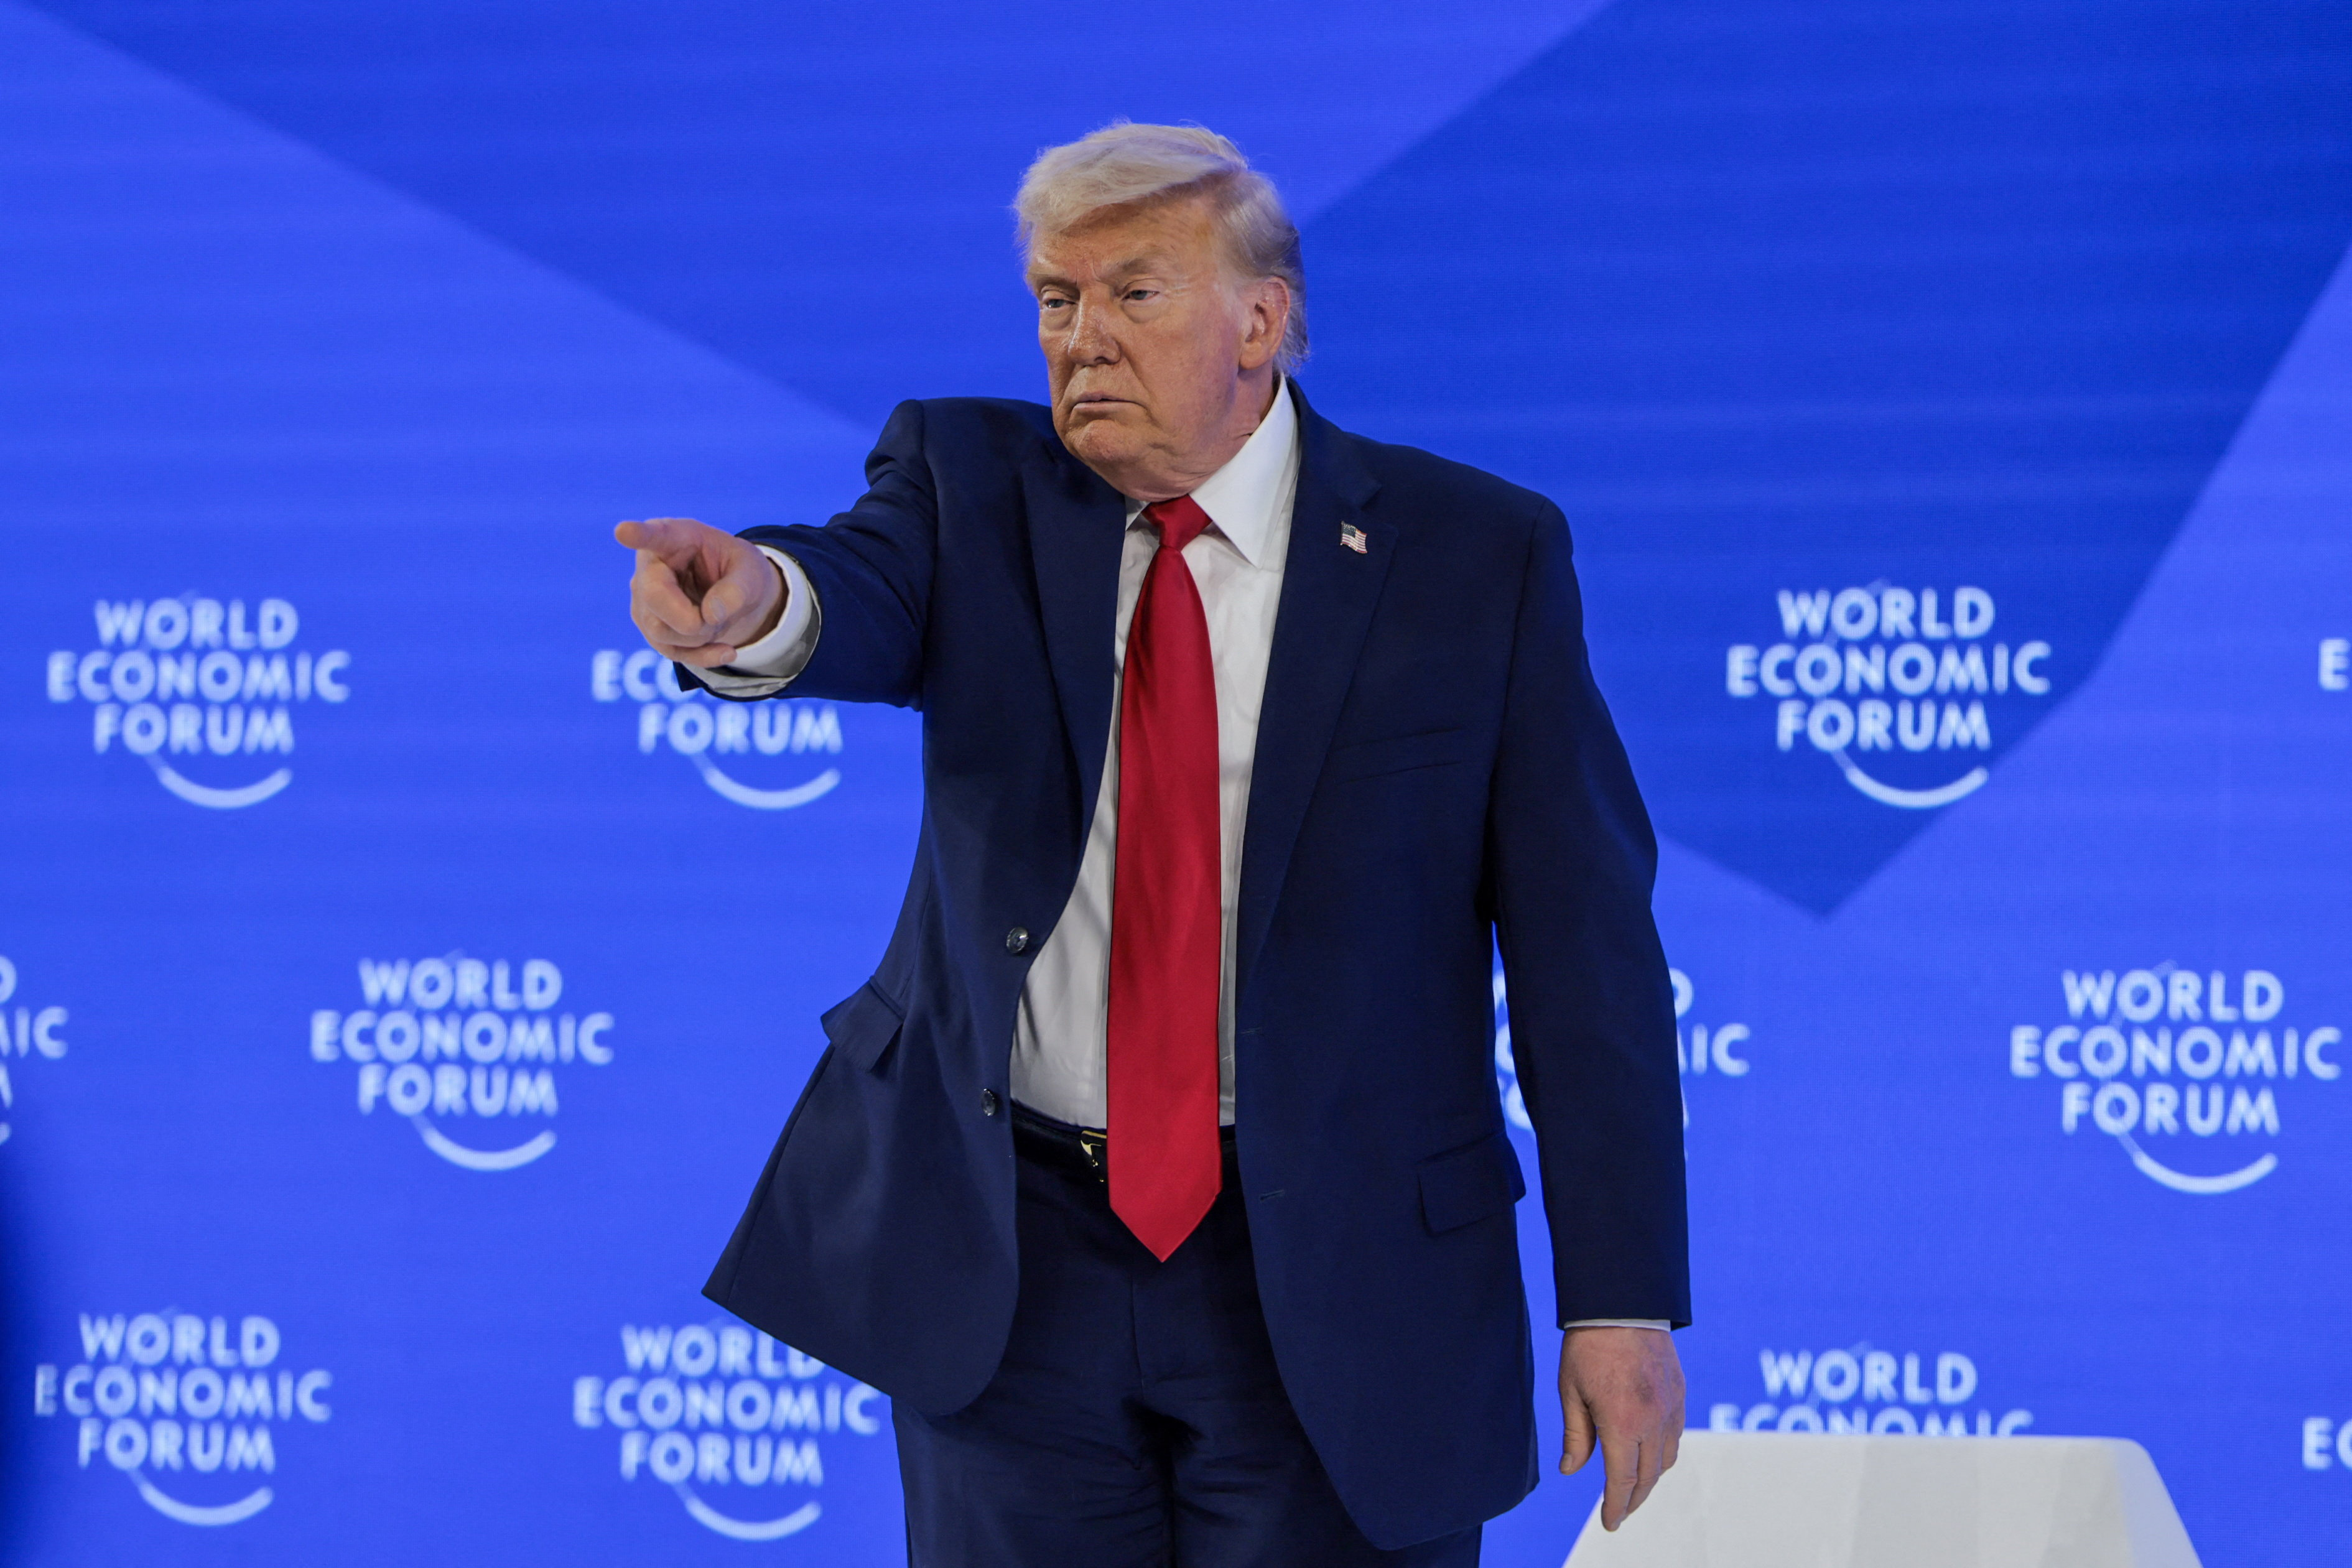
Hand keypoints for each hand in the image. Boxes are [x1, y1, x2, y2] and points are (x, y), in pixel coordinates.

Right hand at [615, 517, 785, 667]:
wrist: (735, 594)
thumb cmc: (738, 571)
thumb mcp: (752, 572)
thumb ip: (737, 589)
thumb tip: (709, 616)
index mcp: (675, 538)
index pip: (655, 535)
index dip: (638, 535)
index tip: (624, 531)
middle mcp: (650, 566)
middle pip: (654, 597)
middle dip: (692, 618)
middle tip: (718, 617)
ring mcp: (643, 598)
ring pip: (660, 630)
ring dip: (701, 635)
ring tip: (720, 619)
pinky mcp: (649, 626)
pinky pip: (670, 650)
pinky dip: (702, 655)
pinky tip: (727, 651)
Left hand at [1560, 1326, 1683, 1531]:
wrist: (1622, 1304)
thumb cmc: (1588, 1347)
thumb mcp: (1571, 1391)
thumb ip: (1576, 1436)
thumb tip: (1571, 1471)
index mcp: (1623, 1424)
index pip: (1623, 1480)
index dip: (1616, 1506)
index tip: (1610, 1523)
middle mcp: (1653, 1421)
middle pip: (1648, 1477)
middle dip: (1633, 1499)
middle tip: (1620, 1513)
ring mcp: (1671, 1408)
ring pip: (1666, 1459)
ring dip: (1651, 1479)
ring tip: (1633, 1488)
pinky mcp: (1680, 1394)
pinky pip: (1676, 1436)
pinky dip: (1663, 1454)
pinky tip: (1649, 1455)